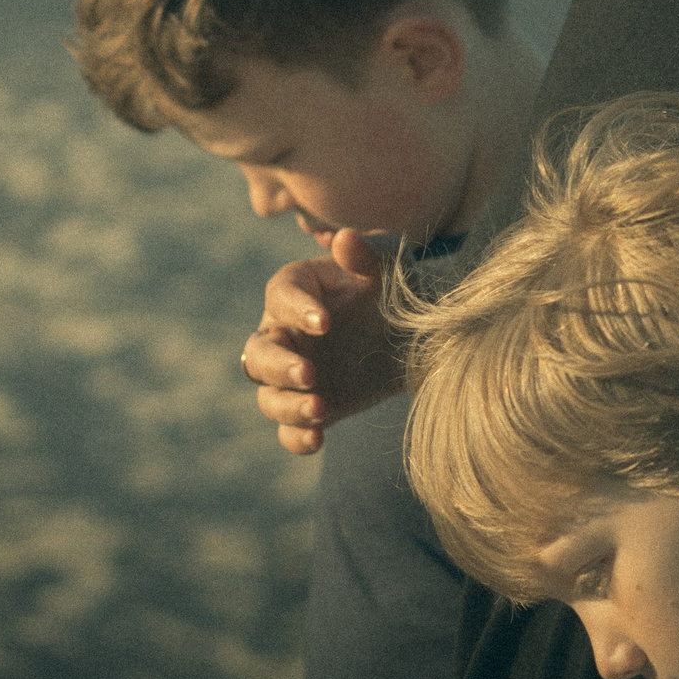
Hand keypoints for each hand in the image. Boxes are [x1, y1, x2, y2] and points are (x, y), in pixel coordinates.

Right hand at [239, 228, 401, 455]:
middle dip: (278, 365)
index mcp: (298, 290)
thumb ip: (367, 254)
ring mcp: (293, 373)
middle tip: (310, 372)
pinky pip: (288, 428)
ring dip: (287, 405)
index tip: (325, 323)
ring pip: (268, 394)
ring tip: (320, 409)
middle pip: (260, 352)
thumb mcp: (390, 269)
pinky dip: (296, 437)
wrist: (418, 337)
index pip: (280, 296)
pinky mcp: (308, 405)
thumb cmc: (397, 291)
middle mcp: (285, 332)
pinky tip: (317, 439)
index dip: (296, 309)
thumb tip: (344, 238)